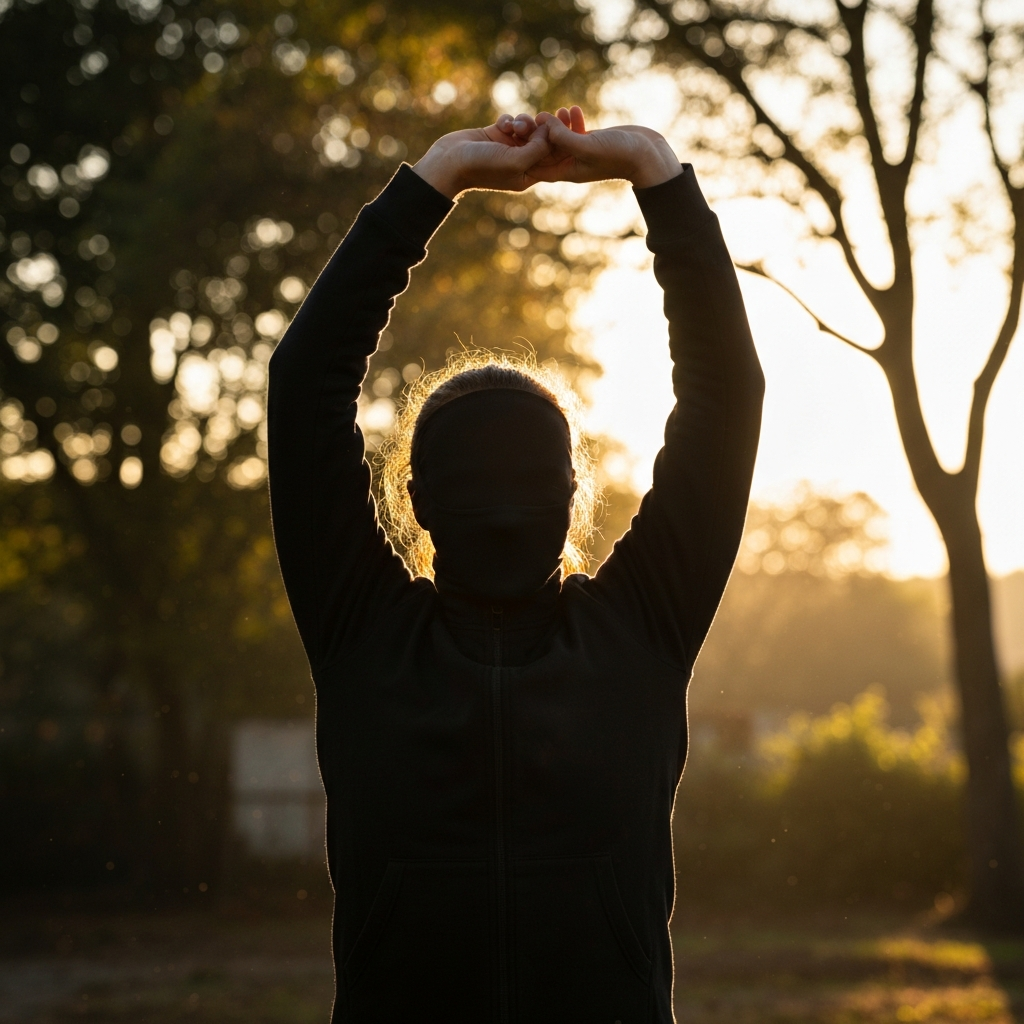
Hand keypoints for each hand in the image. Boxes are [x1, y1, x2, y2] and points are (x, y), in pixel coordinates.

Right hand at [412, 114, 552, 198]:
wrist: (449, 161)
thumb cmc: (482, 166)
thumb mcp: (515, 161)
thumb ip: (537, 149)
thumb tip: (551, 133)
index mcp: (528, 175)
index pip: (554, 160)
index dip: (563, 143)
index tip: (567, 126)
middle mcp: (521, 162)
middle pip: (544, 142)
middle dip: (544, 129)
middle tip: (543, 117)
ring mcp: (509, 148)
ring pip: (529, 128)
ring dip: (525, 122)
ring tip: (514, 126)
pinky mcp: (498, 135)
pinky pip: (514, 121)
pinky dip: (510, 120)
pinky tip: (502, 125)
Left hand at [530, 106, 681, 188]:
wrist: (647, 155)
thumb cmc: (619, 154)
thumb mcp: (588, 146)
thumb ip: (564, 137)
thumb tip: (543, 125)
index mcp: (566, 171)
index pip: (536, 165)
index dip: (526, 150)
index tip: (523, 134)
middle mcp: (571, 164)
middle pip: (545, 150)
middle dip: (538, 134)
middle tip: (534, 115)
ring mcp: (582, 152)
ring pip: (559, 139)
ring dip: (555, 125)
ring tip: (555, 111)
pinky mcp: (592, 141)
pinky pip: (575, 132)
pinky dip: (571, 121)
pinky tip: (573, 109)